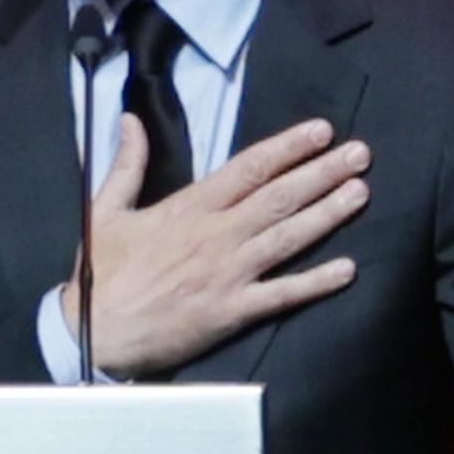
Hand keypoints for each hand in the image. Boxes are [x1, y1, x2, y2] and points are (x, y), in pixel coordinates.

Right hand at [62, 112, 369, 376]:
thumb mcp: (105, 209)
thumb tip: (130, 119)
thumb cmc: (99, 274)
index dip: (288, 147)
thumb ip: (126, 164)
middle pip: (279, 197)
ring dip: (328, 214)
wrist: (92, 334)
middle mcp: (216, 235)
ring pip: (288, 238)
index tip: (321, 131)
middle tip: (361, 154)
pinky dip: (316, 282)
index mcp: (188, 207)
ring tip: (361, 193)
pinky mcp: (231, 312)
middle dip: (323, 172)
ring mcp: (227, 274)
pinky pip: (282, 295)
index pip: (249, 168)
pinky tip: (347, 269)